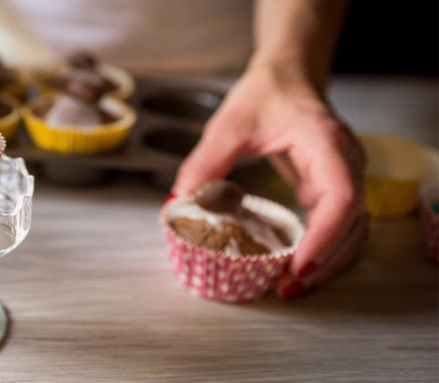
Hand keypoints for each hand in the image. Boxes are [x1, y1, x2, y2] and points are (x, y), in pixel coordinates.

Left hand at [173, 62, 367, 298]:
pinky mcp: (333, 189)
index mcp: (326, 144)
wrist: (287, 76)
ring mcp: (344, 177)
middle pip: (352, 225)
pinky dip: (321, 250)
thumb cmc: (266, 93)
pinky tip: (294, 266)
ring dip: (326, 263)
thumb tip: (179, 202)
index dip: (324, 238)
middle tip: (286, 289)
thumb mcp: (229, 125)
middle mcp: (345, 164)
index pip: (341, 198)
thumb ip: (205, 163)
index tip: (299, 266)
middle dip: (324, 262)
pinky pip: (338, 226)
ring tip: (290, 287)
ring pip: (352, 231)